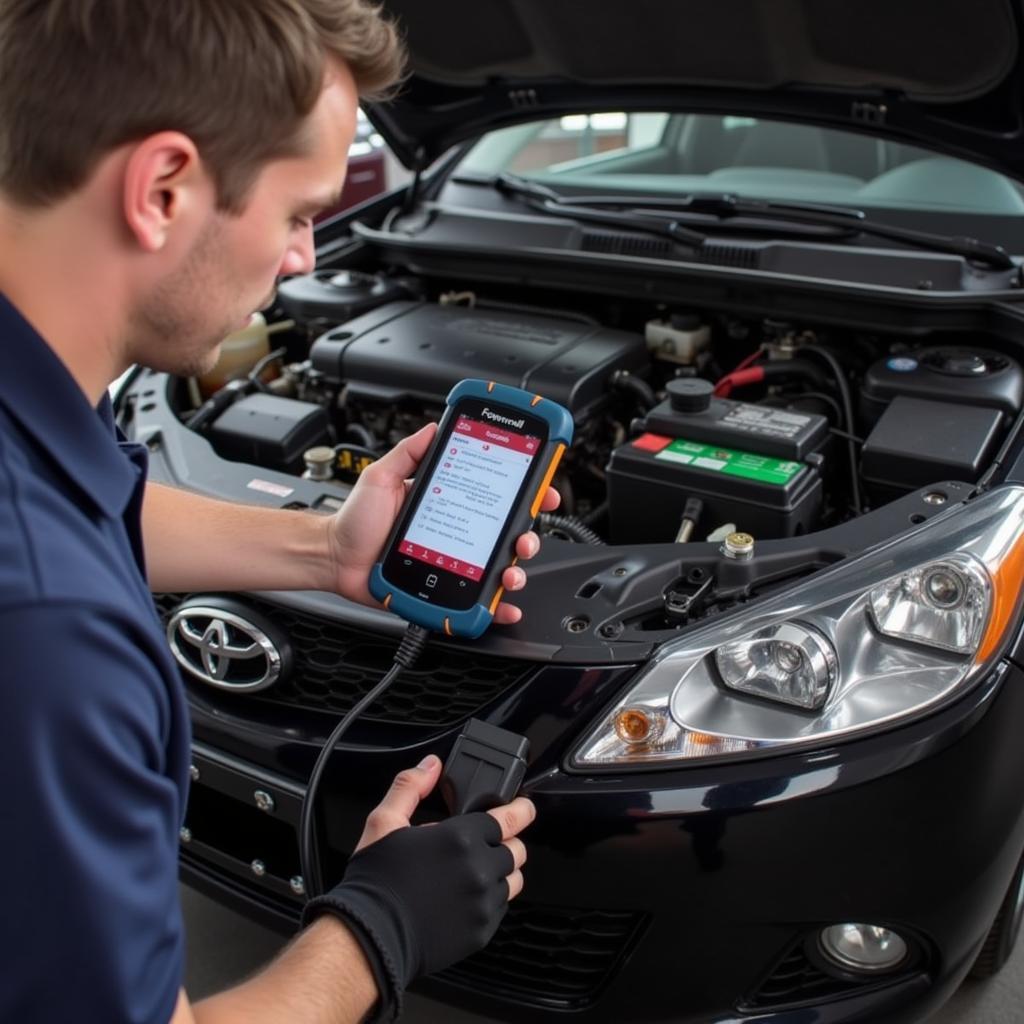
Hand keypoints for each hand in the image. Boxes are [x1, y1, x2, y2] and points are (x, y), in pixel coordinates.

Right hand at [301, 756, 533, 1013]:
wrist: (370, 937)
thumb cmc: (376, 882)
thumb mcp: (385, 822)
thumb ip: (411, 786)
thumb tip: (431, 764)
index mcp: (461, 837)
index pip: (511, 818)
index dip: (520, 810)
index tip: (524, 807)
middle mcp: (479, 869)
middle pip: (516, 849)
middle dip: (504, 842)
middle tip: (484, 843)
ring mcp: (483, 902)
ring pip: (513, 879)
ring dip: (501, 871)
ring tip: (475, 870)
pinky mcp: (481, 929)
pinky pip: (501, 907)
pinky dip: (490, 898)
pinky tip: (465, 895)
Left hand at [325, 424, 559, 622]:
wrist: (335, 558)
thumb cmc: (356, 521)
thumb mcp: (381, 477)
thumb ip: (408, 452)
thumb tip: (434, 427)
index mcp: (449, 503)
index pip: (495, 495)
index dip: (524, 492)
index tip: (541, 488)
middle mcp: (458, 532)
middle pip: (506, 534)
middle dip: (527, 534)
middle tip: (524, 535)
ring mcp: (454, 562)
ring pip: (498, 567)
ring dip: (515, 570)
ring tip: (509, 570)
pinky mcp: (444, 589)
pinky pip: (476, 600)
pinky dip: (497, 606)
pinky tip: (504, 605)